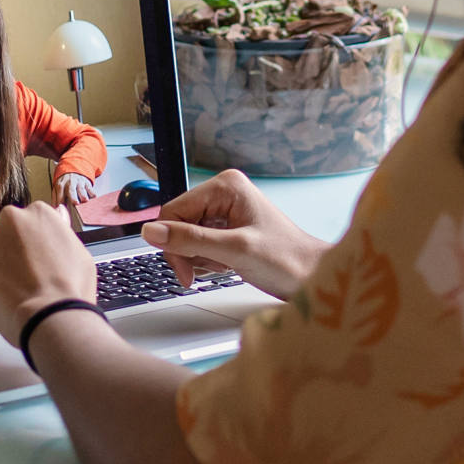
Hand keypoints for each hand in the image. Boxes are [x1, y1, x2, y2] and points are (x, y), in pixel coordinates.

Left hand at [0, 202, 97, 340]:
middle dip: (13, 252)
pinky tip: (4, 300)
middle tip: (27, 277)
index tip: (39, 261)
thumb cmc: (70, 289)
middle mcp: (11, 219)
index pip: (30, 223)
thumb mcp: (78, 252)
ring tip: (17, 293)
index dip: (35, 246)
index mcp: (39, 212)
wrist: (49, 317)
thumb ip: (60, 231)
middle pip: (7, 234)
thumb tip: (58, 214)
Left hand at [53, 172, 95, 206]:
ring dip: (83, 195)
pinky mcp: (86, 182)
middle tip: (76, 203)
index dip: (61, 201)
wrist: (73, 169)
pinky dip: (92, 193)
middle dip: (73, 197)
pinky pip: (90, 188)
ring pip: (81, 189)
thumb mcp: (56, 187)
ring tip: (85, 200)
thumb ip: (55, 197)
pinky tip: (93, 197)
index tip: (62, 208)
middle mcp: (70, 183)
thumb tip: (54, 208)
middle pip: (71, 190)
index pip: (60, 194)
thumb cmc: (64, 182)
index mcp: (61, 185)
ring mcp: (79, 182)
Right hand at [139, 170, 327, 300]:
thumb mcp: (234, 250)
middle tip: (203, 273)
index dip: (171, 242)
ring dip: (199, 259)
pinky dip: (207, 260)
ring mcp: (225, 210)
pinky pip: (199, 244)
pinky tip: (227, 265)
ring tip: (225, 265)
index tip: (183, 270)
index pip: (173, 211)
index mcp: (225, 186)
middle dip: (187, 252)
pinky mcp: (228, 228)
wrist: (312, 276)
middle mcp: (223, 193)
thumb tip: (151, 231)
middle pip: (177, 223)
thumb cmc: (287, 260)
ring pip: (186, 237)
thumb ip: (190, 240)